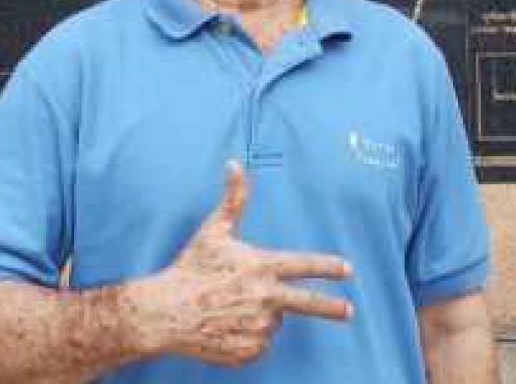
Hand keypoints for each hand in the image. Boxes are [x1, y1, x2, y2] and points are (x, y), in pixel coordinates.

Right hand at [153, 160, 352, 365]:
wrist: (166, 312)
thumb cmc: (191, 267)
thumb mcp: (213, 229)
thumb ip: (232, 198)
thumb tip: (234, 164)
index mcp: (260, 267)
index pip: (302, 265)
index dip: (327, 266)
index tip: (347, 269)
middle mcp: (264, 298)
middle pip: (308, 304)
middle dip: (332, 307)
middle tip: (349, 309)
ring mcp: (256, 327)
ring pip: (273, 320)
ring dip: (262, 312)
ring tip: (231, 303)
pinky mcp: (247, 350)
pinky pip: (259, 341)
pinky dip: (249, 333)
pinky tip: (228, 322)